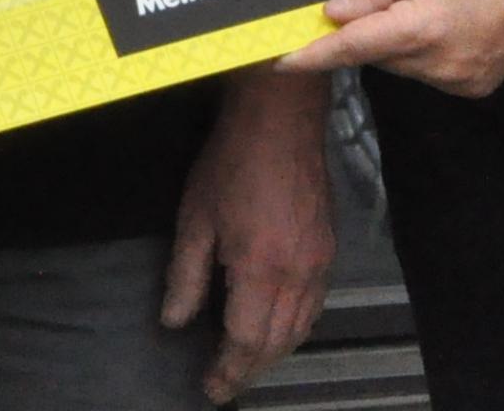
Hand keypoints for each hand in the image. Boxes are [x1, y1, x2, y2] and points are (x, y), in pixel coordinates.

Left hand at [162, 70, 335, 400]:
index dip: (227, 370)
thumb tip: (174, 322)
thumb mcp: (195, 217)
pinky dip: (295, 328)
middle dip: (250, 369)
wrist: (280, 120)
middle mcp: (297, 275)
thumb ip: (184, 275)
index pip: (244, 340)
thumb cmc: (230, 162)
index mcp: (260, 270)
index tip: (211, 389)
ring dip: (274, 353)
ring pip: (300, 329)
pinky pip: (315, 306)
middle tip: (226, 384)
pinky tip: (278, 328)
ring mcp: (319, 263)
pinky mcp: (330, 250)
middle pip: (276, 343)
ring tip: (247, 364)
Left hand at [279, 0, 503, 96]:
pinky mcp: (477, 85)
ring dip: (395, 41)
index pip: (355, 46)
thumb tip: (335, 13)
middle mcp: (442, 63)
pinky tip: (440, 19)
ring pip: (403, 65)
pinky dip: (421, 51)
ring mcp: (462, 79)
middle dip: (365, 31)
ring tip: (419, 1)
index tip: (281, 59)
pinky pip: (430, 71)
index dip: (315, 54)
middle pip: (378, 55)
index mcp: (426, 27)